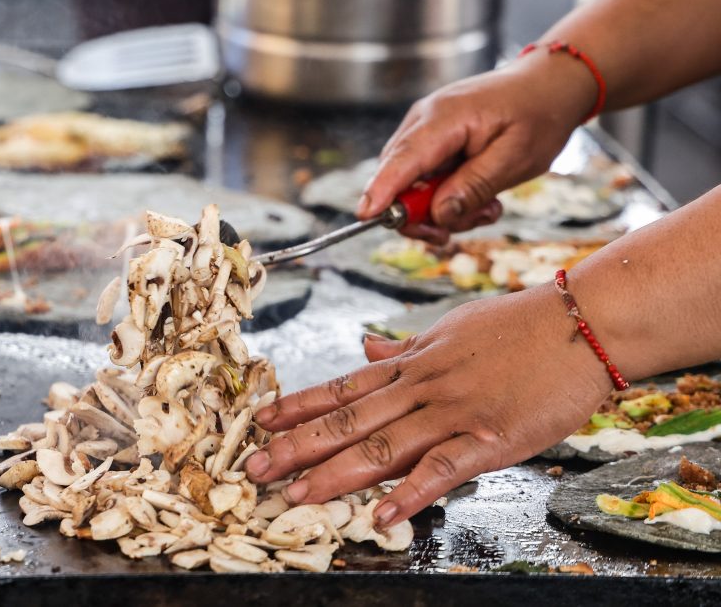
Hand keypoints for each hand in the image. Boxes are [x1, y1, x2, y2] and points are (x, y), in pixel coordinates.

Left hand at [243, 285, 611, 529]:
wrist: (583, 323)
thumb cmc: (519, 326)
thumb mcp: (449, 328)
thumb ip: (403, 344)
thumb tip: (363, 342)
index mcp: (411, 364)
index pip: (342, 387)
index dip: (298, 406)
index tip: (260, 422)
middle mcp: (420, 387)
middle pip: (347, 420)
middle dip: (296, 446)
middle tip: (254, 468)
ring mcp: (452, 412)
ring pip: (381, 446)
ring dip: (333, 474)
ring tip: (296, 496)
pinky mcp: (489, 438)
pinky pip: (441, 469)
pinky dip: (409, 493)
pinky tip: (381, 515)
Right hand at [358, 55, 598, 243]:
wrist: (548, 84)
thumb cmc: (537, 114)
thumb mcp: (516, 158)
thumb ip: (474, 187)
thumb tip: (438, 215)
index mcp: (444, 118)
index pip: (402, 159)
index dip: (381, 190)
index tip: (365, 215)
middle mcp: (423, 120)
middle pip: (396, 177)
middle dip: (421, 214)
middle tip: (453, 232)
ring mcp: (423, 128)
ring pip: (409, 184)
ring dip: (440, 208)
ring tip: (485, 208)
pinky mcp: (430, 139)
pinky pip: (422, 178)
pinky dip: (445, 196)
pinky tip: (478, 197)